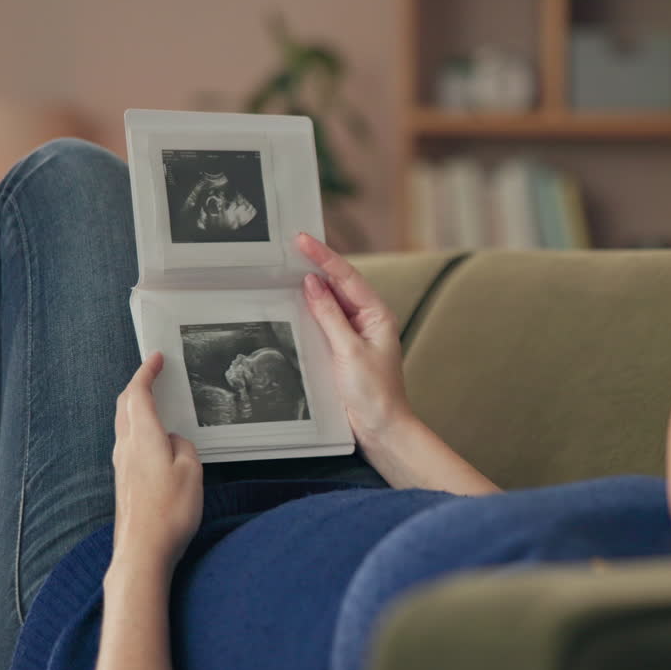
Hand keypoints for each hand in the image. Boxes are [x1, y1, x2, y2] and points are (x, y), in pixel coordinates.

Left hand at [111, 353, 202, 573]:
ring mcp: (121, 465)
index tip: (156, 358)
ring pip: (123, 424)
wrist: (142, 551)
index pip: (138, 394)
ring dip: (135, 407)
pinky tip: (154, 439)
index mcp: (143, 436)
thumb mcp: (191, 471)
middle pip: (124, 406)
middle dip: (137, 386)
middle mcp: (126, 447)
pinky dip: (138, 428)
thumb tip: (174, 441)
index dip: (146, 372)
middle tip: (153, 375)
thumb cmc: (169, 511)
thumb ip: (184, 447)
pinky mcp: (124, 481)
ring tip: (154, 403)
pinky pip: (128, 443)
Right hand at [296, 233, 412, 445]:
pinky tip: (294, 304)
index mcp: (378, 314)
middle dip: (316, 265)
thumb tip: (312, 284)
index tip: (302, 240)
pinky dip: (310, 311)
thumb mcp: (349, 350)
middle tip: (290, 247)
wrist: (382, 429)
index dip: (323, 256)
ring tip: (287, 268)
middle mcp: (369, 320)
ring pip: (331, 302)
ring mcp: (356, 334)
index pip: (347, 277)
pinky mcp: (345, 350)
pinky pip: (325, 322)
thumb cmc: (375, 394)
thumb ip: (329, 315)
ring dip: (311, 288)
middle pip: (339, 285)